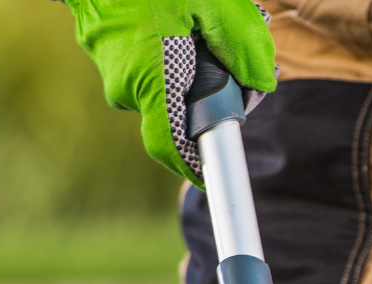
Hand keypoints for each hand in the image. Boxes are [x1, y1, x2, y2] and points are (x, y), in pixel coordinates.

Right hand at [63, 0, 276, 184]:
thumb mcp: (213, 1)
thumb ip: (242, 44)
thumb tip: (262, 82)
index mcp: (151, 79)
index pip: (172, 147)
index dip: (195, 169)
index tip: (216, 178)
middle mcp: (127, 87)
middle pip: (179, 115)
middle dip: (212, 100)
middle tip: (237, 72)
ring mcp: (114, 74)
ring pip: (165, 89)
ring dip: (193, 73)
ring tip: (207, 32)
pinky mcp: (109, 58)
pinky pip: (148, 72)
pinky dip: (172, 59)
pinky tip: (183, 26)